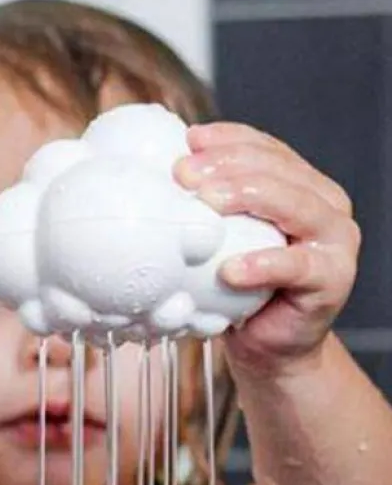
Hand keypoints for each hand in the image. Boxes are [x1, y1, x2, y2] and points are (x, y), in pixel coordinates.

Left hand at [175, 122, 360, 372]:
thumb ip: (204, 209)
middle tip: (184, 172)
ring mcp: (334, 241)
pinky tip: (229, 270)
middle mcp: (324, 205)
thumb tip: (151, 181)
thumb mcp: (219, 240)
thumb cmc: (238, 290)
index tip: (189, 140)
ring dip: (247, 197)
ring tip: (206, 203)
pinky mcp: (331, 279)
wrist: (268, 345)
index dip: (229, 139)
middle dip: (228, 164)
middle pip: (278, 171)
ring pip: (294, 206)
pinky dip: (262, 264)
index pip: (266, 150)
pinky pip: (296, 266)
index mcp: (300, 185)